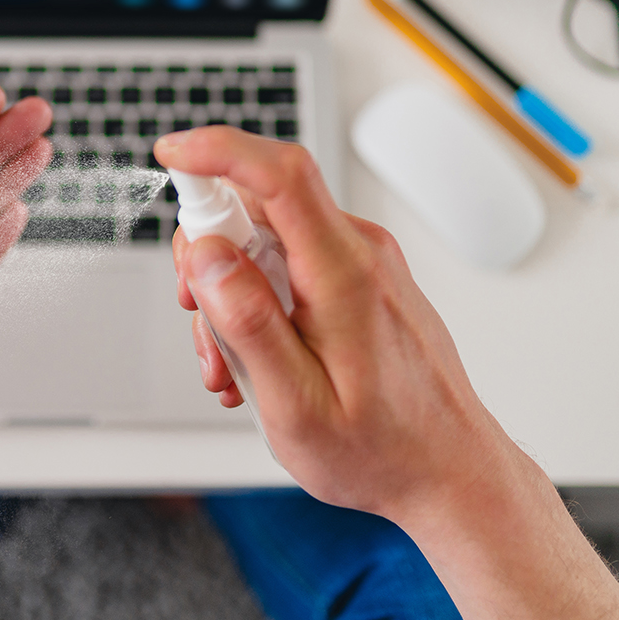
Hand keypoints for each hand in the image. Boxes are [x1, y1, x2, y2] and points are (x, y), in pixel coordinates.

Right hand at [155, 126, 618, 619]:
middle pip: (255, 206)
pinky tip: (259, 360)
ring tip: (234, 366)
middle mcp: (358, 251)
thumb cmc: (381, 449)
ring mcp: (360, 262)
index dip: (217, 149)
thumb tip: (208, 255)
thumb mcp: (295, 404)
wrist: (447, 470)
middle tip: (204, 326)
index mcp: (344, 273)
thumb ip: (247, 322)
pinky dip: (256, 302)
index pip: (279, 174)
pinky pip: (286, 263)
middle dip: (207, 258)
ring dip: (229, 294)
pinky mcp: (356, 277)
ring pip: (263, 240)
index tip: (171, 153)